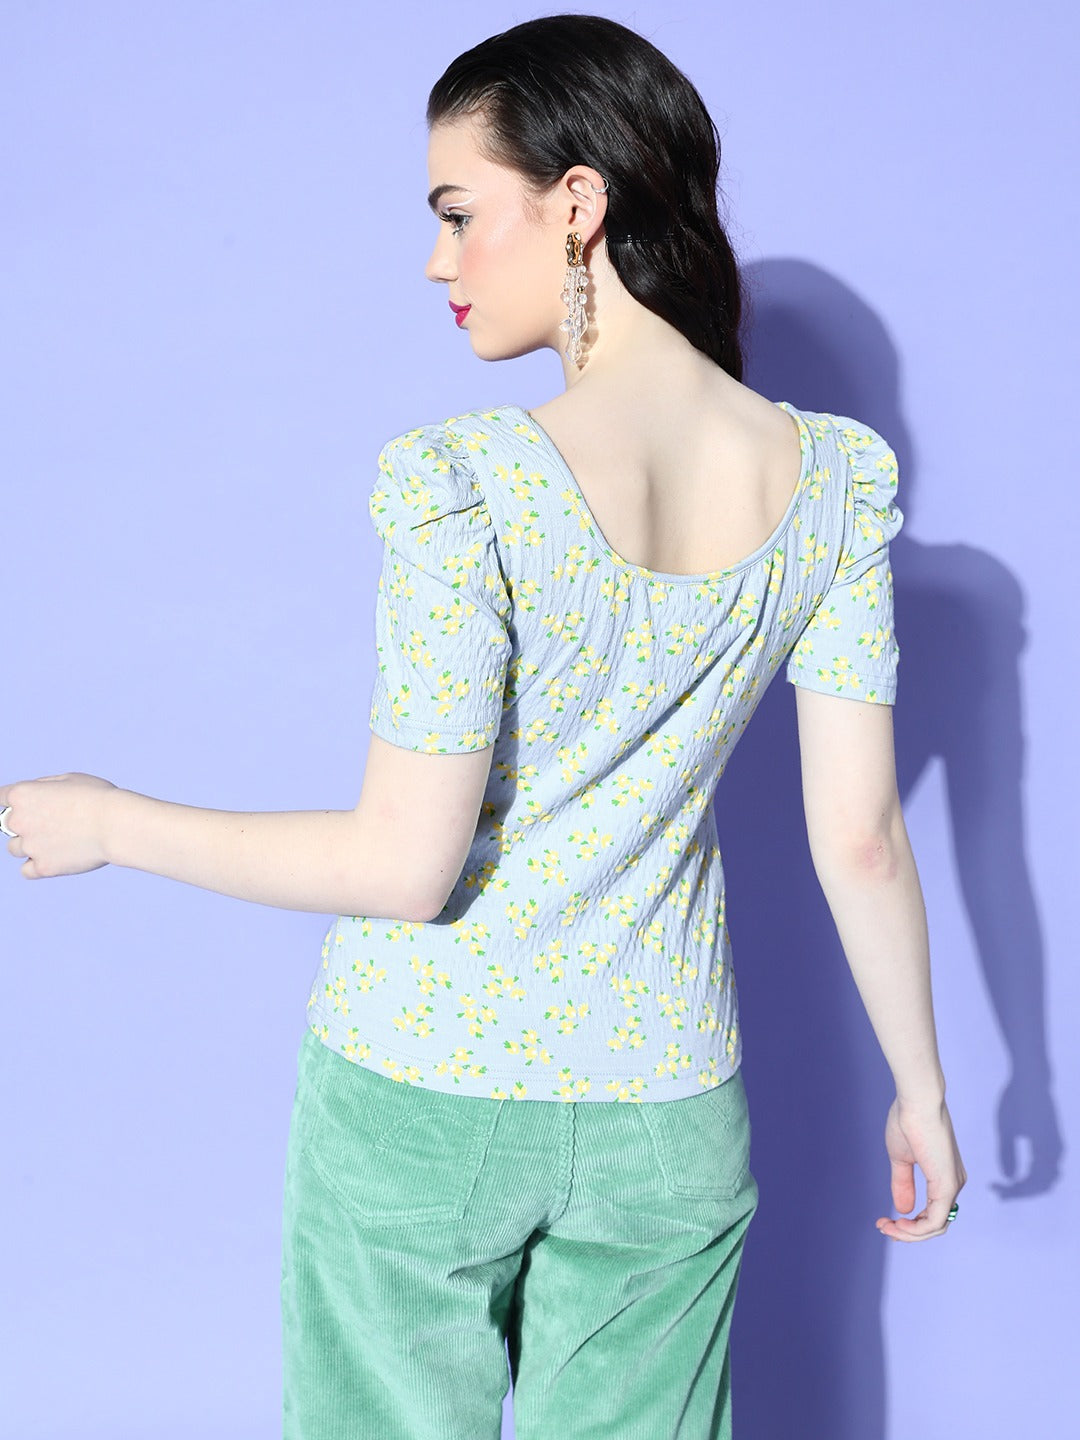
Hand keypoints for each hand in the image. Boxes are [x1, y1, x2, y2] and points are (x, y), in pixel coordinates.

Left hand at [0, 773, 118, 878]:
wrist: (116, 825)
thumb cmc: (98, 798)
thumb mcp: (69, 779)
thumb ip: (43, 787)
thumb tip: (34, 795)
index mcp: (22, 794)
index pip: (0, 797)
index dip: (14, 801)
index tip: (28, 805)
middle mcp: (19, 820)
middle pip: (6, 825)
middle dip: (24, 823)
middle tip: (51, 823)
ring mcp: (30, 846)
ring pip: (15, 849)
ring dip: (31, 845)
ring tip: (58, 840)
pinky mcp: (43, 868)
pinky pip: (27, 870)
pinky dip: (37, 865)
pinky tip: (56, 857)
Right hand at [875, 1093, 966, 1241]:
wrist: (916, 1102)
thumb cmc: (908, 1121)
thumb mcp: (901, 1158)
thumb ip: (903, 1184)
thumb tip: (903, 1210)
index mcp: (945, 1176)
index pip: (933, 1213)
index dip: (910, 1224)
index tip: (885, 1221)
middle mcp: (954, 1184)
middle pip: (935, 1224)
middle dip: (907, 1232)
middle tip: (883, 1227)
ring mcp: (953, 1186)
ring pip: (935, 1227)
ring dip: (908, 1233)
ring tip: (886, 1227)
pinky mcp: (948, 1186)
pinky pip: (935, 1222)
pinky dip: (915, 1229)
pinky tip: (898, 1224)